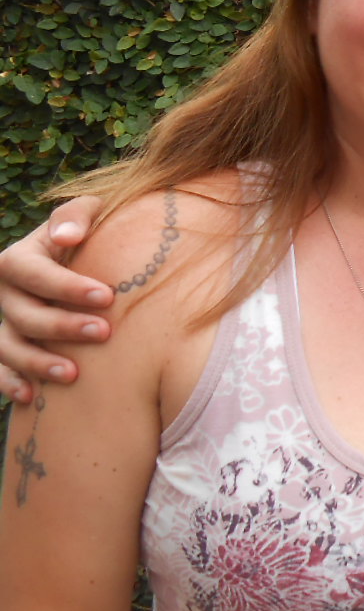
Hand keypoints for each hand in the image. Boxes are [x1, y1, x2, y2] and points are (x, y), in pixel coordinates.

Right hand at [0, 196, 108, 403]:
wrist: (90, 261)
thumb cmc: (94, 234)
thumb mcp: (89, 213)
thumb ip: (77, 216)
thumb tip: (67, 236)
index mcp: (19, 258)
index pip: (32, 272)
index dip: (65, 286)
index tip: (107, 296)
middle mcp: (6, 293)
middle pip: (23, 314)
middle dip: (61, 326)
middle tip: (104, 332)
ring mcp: (5, 322)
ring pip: (8, 346)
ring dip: (37, 362)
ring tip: (73, 374)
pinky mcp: (9, 348)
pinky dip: (9, 383)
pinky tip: (31, 397)